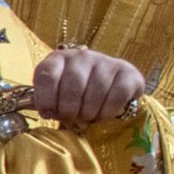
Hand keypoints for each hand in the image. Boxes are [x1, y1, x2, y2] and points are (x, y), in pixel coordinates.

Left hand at [29, 45, 144, 126]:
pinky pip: (116, 97)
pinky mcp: (128, 72)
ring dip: (89, 114)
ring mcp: (106, 61)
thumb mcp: (54, 95)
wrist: (108, 86)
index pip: (46, 77)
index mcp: (58, 59)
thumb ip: (47, 102)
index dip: (46, 100)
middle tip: (73, 117)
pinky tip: (105, 112)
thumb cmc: (74, 94)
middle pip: (72, 89)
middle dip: (70, 112)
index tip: (48, 112)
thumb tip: (48, 112)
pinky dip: (109, 111)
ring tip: (88, 115)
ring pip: (95, 95)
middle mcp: (82, 56)